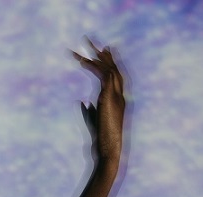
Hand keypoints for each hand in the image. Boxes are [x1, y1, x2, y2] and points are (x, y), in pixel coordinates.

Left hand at [73, 38, 125, 163]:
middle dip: (105, 56)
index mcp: (117, 99)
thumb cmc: (101, 136)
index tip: (101, 54)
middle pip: (114, 70)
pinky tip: (85, 61)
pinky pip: (104, 77)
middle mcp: (119, 95)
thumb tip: (83, 102)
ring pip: (109, 70)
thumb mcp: (94, 120)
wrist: (109, 146)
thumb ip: (90, 110)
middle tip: (95, 44)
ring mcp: (116, 95)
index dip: (108, 64)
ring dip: (97, 58)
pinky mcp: (109, 98)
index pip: (114, 77)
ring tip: (87, 46)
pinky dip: (95, 67)